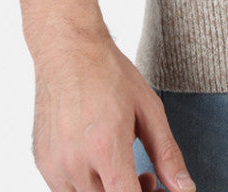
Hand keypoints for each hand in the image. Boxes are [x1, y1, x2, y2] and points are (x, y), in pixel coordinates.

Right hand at [31, 29, 193, 191]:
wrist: (68, 49)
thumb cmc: (108, 73)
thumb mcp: (149, 109)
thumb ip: (167, 154)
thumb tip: (185, 189)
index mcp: (105, 148)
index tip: (155, 188)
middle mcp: (75, 162)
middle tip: (147, 178)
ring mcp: (54, 165)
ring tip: (122, 167)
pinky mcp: (42, 163)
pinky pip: (66, 191)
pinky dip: (87, 186)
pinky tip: (99, 162)